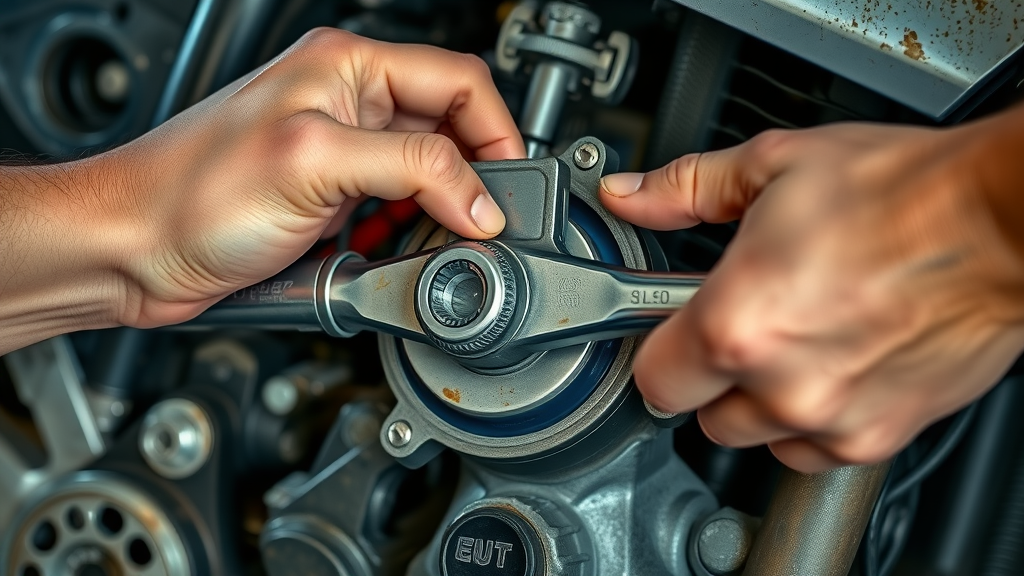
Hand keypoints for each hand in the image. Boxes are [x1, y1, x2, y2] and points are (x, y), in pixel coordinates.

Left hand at [102, 28, 523, 326]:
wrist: (132, 249)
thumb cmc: (191, 192)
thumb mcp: (316, 164)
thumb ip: (413, 170)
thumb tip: (480, 197)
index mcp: (347, 67)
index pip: (460, 83)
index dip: (496, 135)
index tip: (507, 189)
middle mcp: (347, 102)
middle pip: (449, 130)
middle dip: (472, 179)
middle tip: (480, 223)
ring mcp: (340, 153)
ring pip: (427, 175)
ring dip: (440, 211)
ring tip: (433, 240)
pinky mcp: (330, 197)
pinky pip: (395, 210)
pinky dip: (407, 234)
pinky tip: (392, 250)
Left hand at [600, 115, 1023, 472]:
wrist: (1004, 221)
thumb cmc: (906, 194)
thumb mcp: (775, 166)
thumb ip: (685, 189)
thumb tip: (632, 194)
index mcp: (738, 322)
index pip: (651, 378)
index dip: (655, 348)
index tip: (670, 327)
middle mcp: (782, 385)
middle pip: (701, 415)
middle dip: (709, 373)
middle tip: (740, 321)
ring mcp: (834, 419)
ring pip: (758, 438)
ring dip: (761, 399)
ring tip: (797, 335)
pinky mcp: (879, 436)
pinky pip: (816, 450)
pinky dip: (814, 418)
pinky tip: (835, 360)